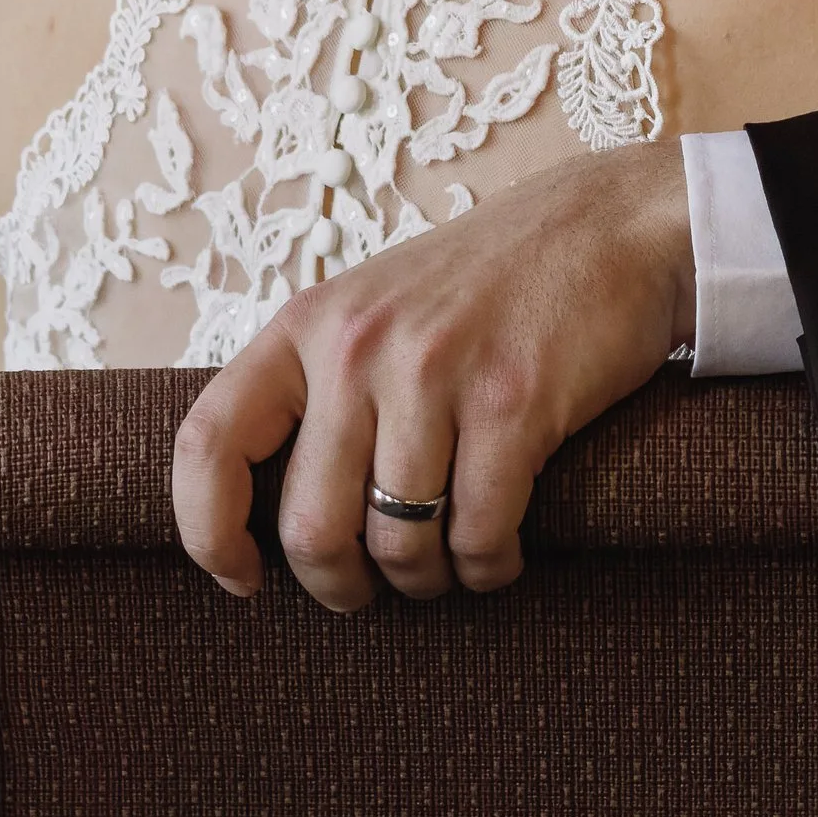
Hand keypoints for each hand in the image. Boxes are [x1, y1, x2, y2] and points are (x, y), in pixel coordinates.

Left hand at [174, 139, 695, 610]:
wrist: (610, 225)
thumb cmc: (489, 284)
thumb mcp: (374, 307)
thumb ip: (320, 385)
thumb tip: (271, 506)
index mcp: (305, 326)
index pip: (211, 444)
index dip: (207, 531)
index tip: (240, 577)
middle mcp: (356, 347)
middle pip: (309, 526)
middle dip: (338, 584)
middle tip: (366, 592)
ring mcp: (433, 373)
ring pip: (398, 541)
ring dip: (424, 580)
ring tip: (445, 570)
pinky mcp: (512, 402)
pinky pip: (478, 533)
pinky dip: (487, 568)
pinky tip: (497, 558)